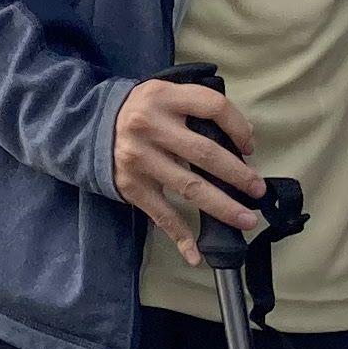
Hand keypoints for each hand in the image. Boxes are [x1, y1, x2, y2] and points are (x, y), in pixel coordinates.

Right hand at [114, 76, 267, 266]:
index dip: (237, 126)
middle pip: (205, 153)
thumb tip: (242, 140)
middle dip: (238, 174)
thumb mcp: (165, 94)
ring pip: (190, 187)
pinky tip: (196, 253)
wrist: (89, 126)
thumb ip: (196, 108)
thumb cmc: (141, 111)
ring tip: (245, 219)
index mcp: (164, 97)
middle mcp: (151, 127)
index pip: (212, 106)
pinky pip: (162, 215)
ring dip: (222, 207)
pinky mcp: (131, 186)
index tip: (249, 146)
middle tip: (257, 190)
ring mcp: (140, 159)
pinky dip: (181, 236)